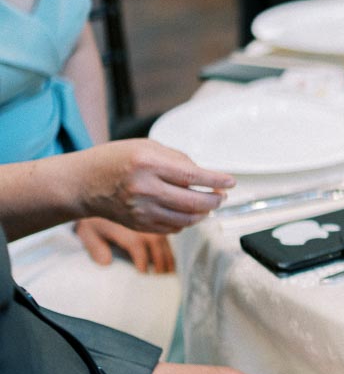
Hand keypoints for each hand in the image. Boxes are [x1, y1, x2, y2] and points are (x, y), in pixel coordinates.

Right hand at [73, 140, 234, 233]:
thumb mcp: (146, 146)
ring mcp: (141, 209)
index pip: (193, 175)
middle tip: (221, 195)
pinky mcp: (139, 225)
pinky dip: (187, 222)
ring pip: (186, 219)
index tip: (230, 182)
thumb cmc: (115, 160)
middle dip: (215, 200)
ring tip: (209, 204)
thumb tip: (204, 174)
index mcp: (148, 163)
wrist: (83, 184)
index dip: (216, 180)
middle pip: (194, 201)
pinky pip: (173, 228)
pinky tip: (190, 213)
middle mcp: (145, 188)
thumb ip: (177, 159)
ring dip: (204, 213)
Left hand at [74, 217, 175, 272]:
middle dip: (160, 266)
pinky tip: (169, 261)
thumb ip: (95, 247)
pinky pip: (169, 240)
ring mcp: (153, 225)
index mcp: (128, 231)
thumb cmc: (94, 220)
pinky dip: (170, 251)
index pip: (140, 251)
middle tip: (159, 279)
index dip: (142, 265)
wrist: (102, 199)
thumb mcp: (88, 232)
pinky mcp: (159, 223)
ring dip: (169, 260)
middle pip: (158, 250)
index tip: (143, 275)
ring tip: (168, 274)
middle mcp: (144, 227)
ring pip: (166, 246)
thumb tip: (105, 262)